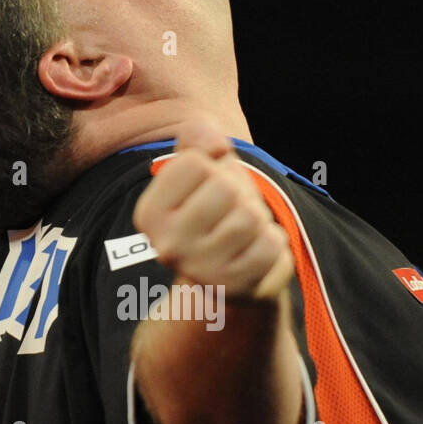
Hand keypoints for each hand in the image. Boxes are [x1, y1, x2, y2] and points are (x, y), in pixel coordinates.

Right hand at [131, 120, 292, 301]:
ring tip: (243, 233)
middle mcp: (167, 245)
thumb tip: (214, 143)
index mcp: (150, 214)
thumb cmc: (218, 209)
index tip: (208, 190)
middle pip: (225, 189)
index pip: (194, 163)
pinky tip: (255, 251)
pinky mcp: (233, 287)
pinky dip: (272, 242)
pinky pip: (271, 245)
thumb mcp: (204, 165)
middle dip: (239, 195)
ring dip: (257, 220)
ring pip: (250, 217)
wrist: (233, 270)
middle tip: (231, 214)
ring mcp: (200, 270)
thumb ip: (198, 136)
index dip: (212, 168)